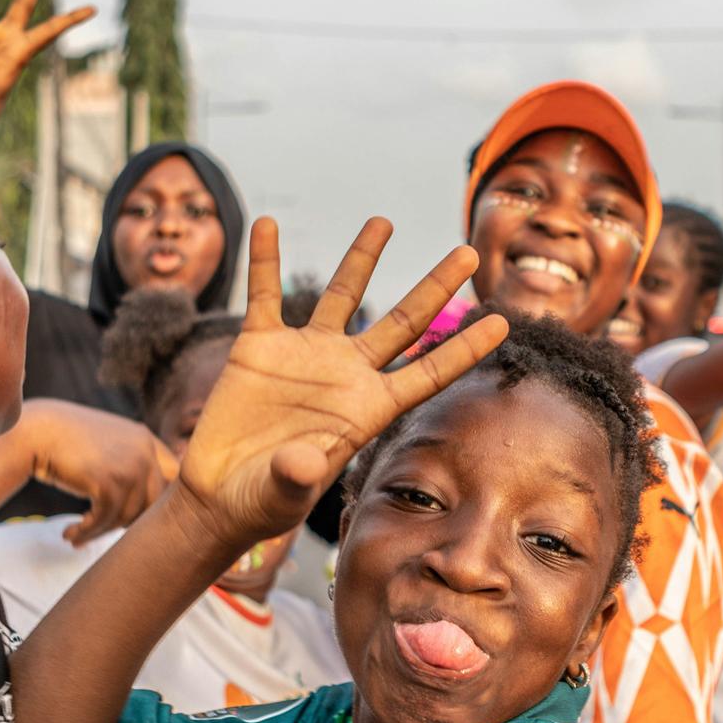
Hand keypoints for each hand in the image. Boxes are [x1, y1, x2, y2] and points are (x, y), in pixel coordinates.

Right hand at [0, 401, 173, 537]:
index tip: (134, 518)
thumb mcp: (108, 446)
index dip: (159, 502)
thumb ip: (130, 465)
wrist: (34, 432)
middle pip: (154, 504)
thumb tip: (146, 510)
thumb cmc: (66, 443)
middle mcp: (144, 451)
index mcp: (146, 440)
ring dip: (100, 531)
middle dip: (128, 523)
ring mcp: (130, 466)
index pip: (173, 478)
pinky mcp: (109, 482)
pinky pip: (105, 520)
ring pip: (127, 517)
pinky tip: (70, 535)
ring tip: (78, 534)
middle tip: (102, 530)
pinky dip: (87, 532)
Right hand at [173, 217, 507, 551]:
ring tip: (384, 221)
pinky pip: (265, 295)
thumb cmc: (264, 501)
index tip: (502, 322)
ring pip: (341, 296)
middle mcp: (346, 373)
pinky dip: (265, 260)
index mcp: (368, 409)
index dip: (464, 349)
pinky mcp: (260, 346)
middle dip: (436, 287)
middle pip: (402, 322)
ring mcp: (305, 354)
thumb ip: (297, 477)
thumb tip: (301, 463)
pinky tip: (267, 225)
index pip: (428, 374)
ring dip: (362, 258)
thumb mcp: (282, 495)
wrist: (221, 493)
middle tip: (469, 252)